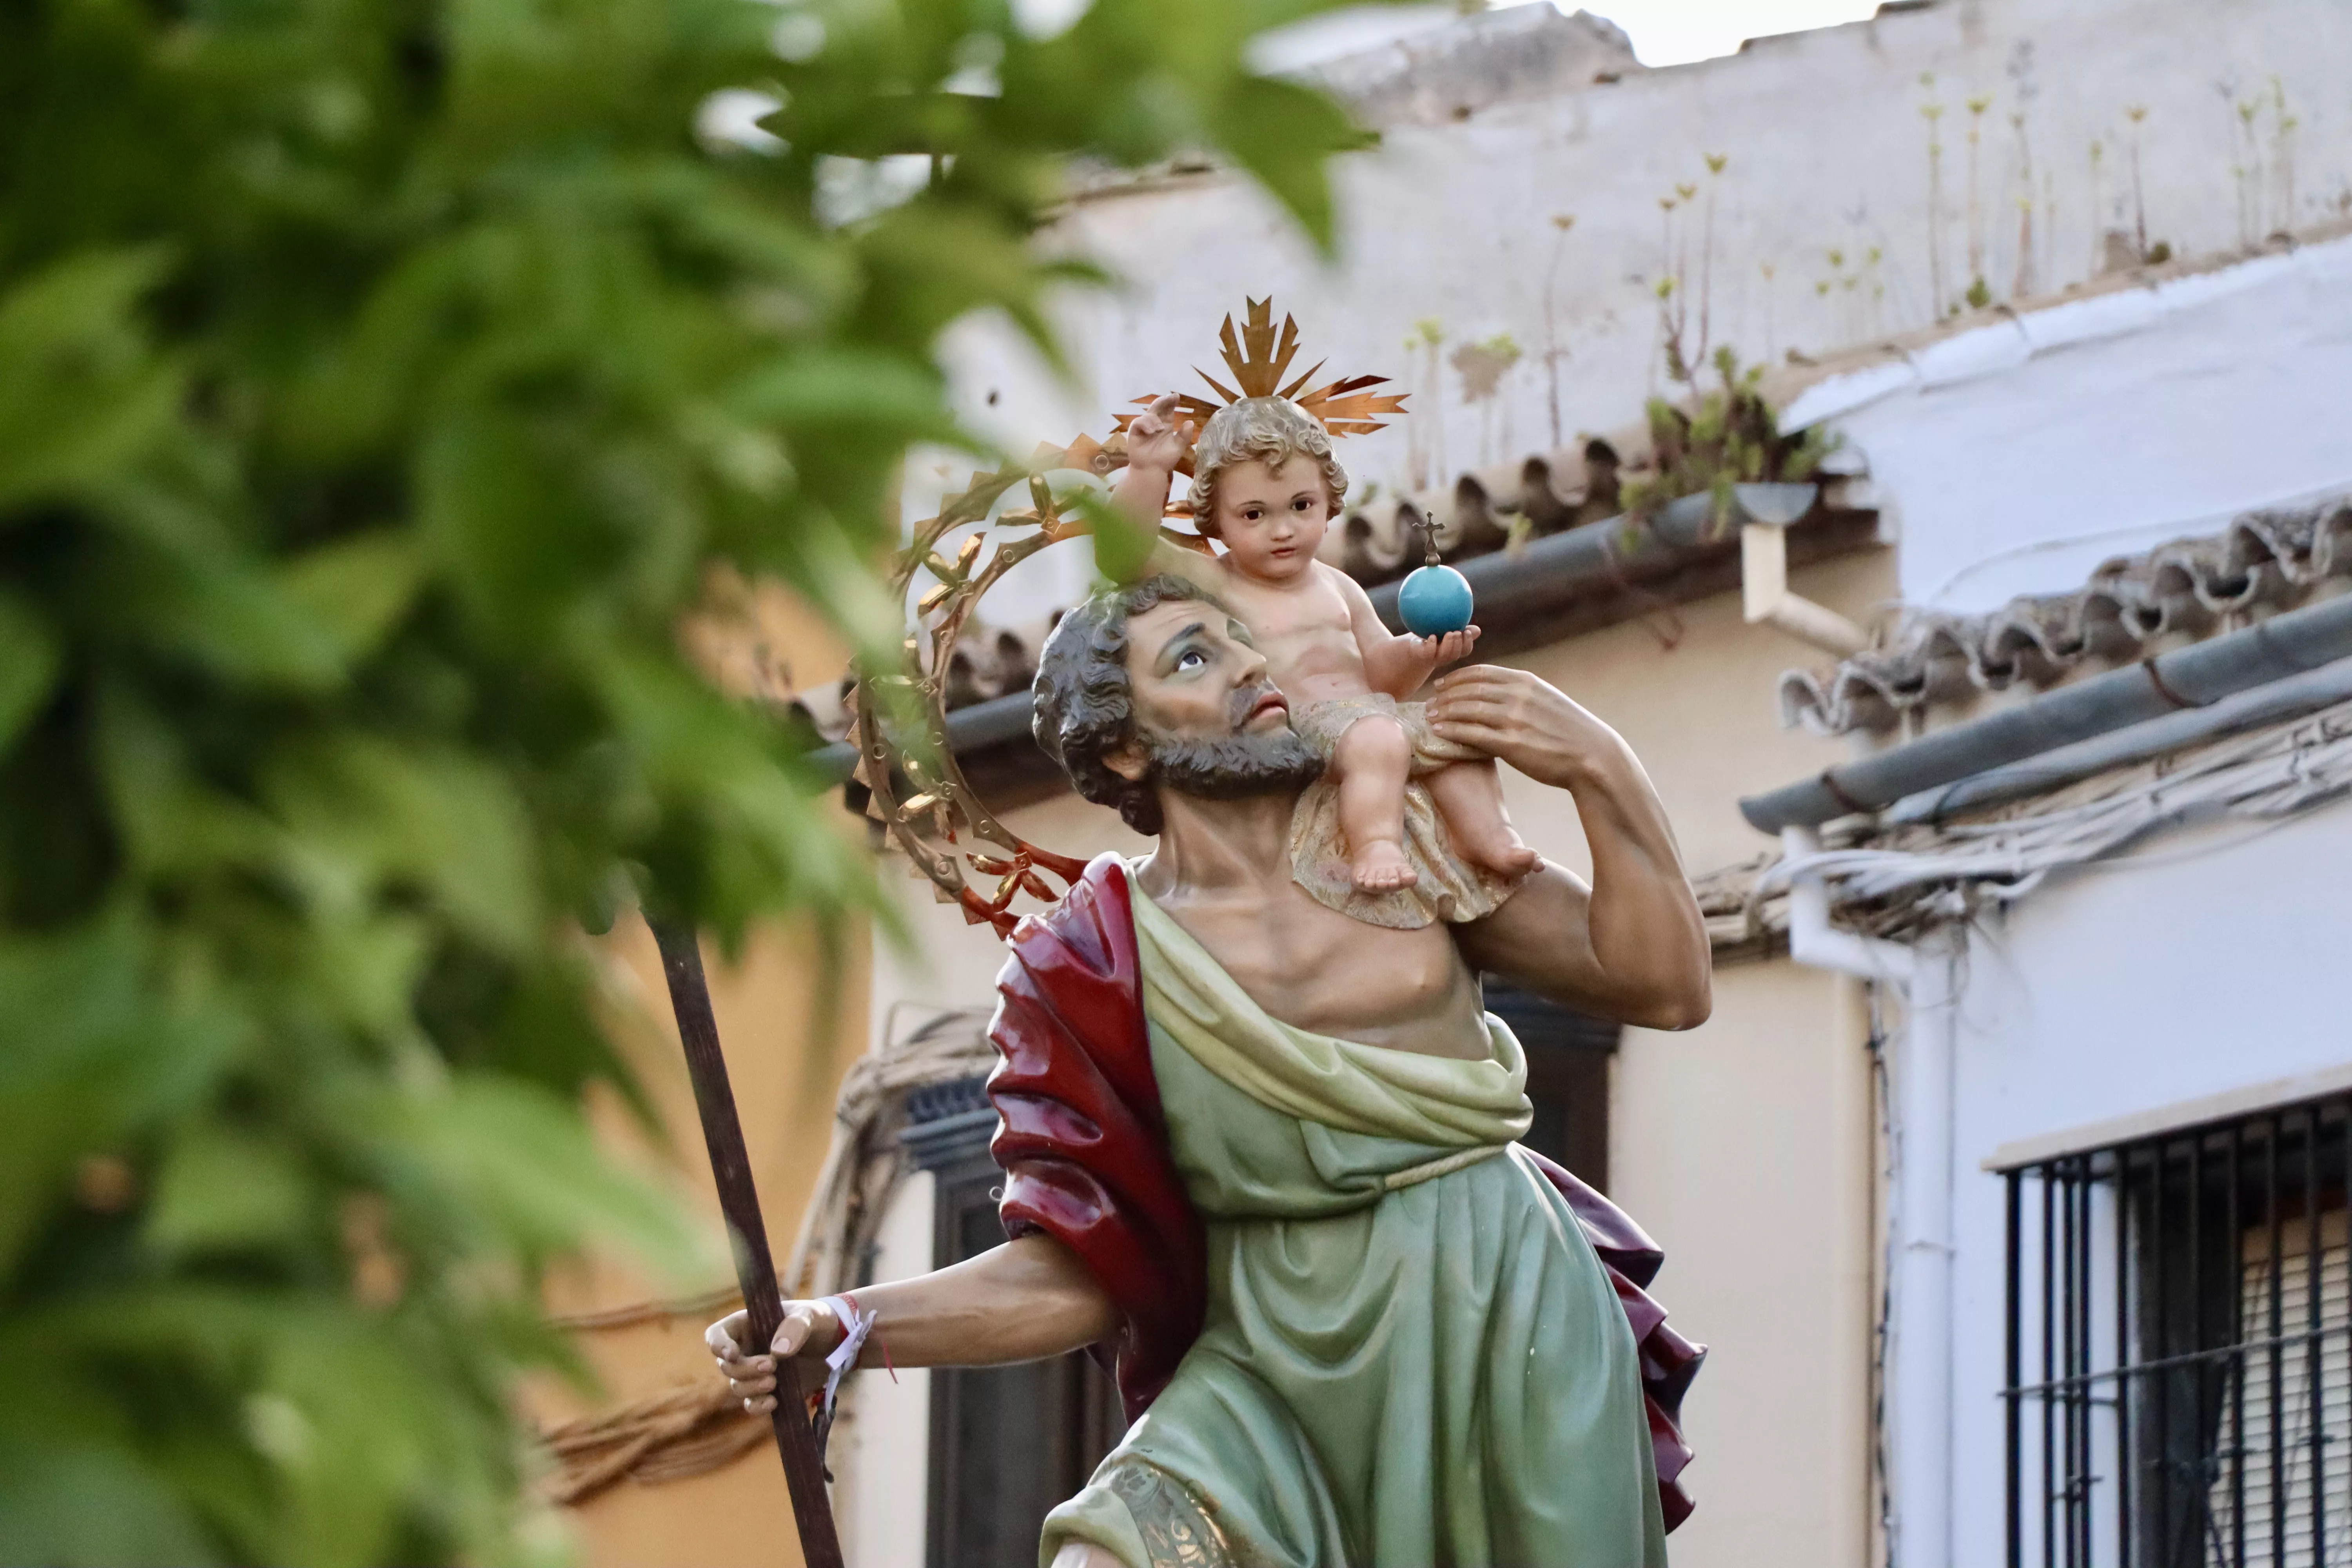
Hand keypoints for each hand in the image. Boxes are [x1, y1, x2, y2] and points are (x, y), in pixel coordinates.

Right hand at [706, 1300, 841, 1416]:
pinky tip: (774, 1402)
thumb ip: (795, 1327)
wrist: (838, 1344)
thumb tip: (777, 1352)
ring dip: (752, 1387)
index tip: (733, 1354)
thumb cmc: (819, 1321)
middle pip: (727, 1366)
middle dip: (745, 1369)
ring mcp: (756, 1372)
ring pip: (738, 1386)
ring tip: (774, 1382)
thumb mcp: (812, 1316)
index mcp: (748, 1325)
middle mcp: (746, 1349)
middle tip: (771, 1366)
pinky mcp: (769, 1391)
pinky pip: (752, 1404)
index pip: (717, 1335)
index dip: (718, 1345)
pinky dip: (758, 1406)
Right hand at [1125, 392, 1194, 477]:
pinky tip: (1151, 431)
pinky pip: (1138, 422)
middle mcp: (1155, 423)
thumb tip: (1190, 422)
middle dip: (1163, 401)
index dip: (1171, 402)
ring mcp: (1144, 427)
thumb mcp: (1178, 447)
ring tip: (1159, 429)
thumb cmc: (1164, 460)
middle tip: (1169, 397)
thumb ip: (1184, 435)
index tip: (1176, 396)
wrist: (1151, 470)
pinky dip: (1145, 424)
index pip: (1168, 409)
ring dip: (1155, 419)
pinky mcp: (1134, 432)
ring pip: (1149, 414)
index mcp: (1166, 425)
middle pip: (1158, 407)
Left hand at [1420, 626, 1479, 668]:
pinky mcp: (1422, 656)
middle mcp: (1445, 656)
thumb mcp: (1446, 629)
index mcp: (1453, 650)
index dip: (1468, 643)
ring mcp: (1434, 658)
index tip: (1467, 632)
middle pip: (1455, 654)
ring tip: (1449, 633)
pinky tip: (1432, 637)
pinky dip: (1431, 645)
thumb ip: (1460, 627)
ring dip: (1448, 644)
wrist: (1413, 645)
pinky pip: (1428, 653)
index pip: (1465, 651)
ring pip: (1444, 655)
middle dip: (1458, 644)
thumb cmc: (1432, 635)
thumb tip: (1478, 630)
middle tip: (1457, 632)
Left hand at [1426, 664, 1623, 787]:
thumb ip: (1522, 692)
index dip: (1456, 677)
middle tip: (1429, 702)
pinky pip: (1473, 734)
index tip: (1442, 684)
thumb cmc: (1570, 731)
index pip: (1481, 673)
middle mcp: (1518, 696)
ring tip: (1429, 716)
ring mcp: (1514, 720)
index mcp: (1526, 682)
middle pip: (1469, 690)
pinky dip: (1452, 730)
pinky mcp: (1511, 744)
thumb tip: (1498, 691)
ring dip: (1443, 712)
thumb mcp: (1547, 700)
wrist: (1592, 756)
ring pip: (1467, 710)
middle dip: (1445, 695)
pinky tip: (1439, 731)